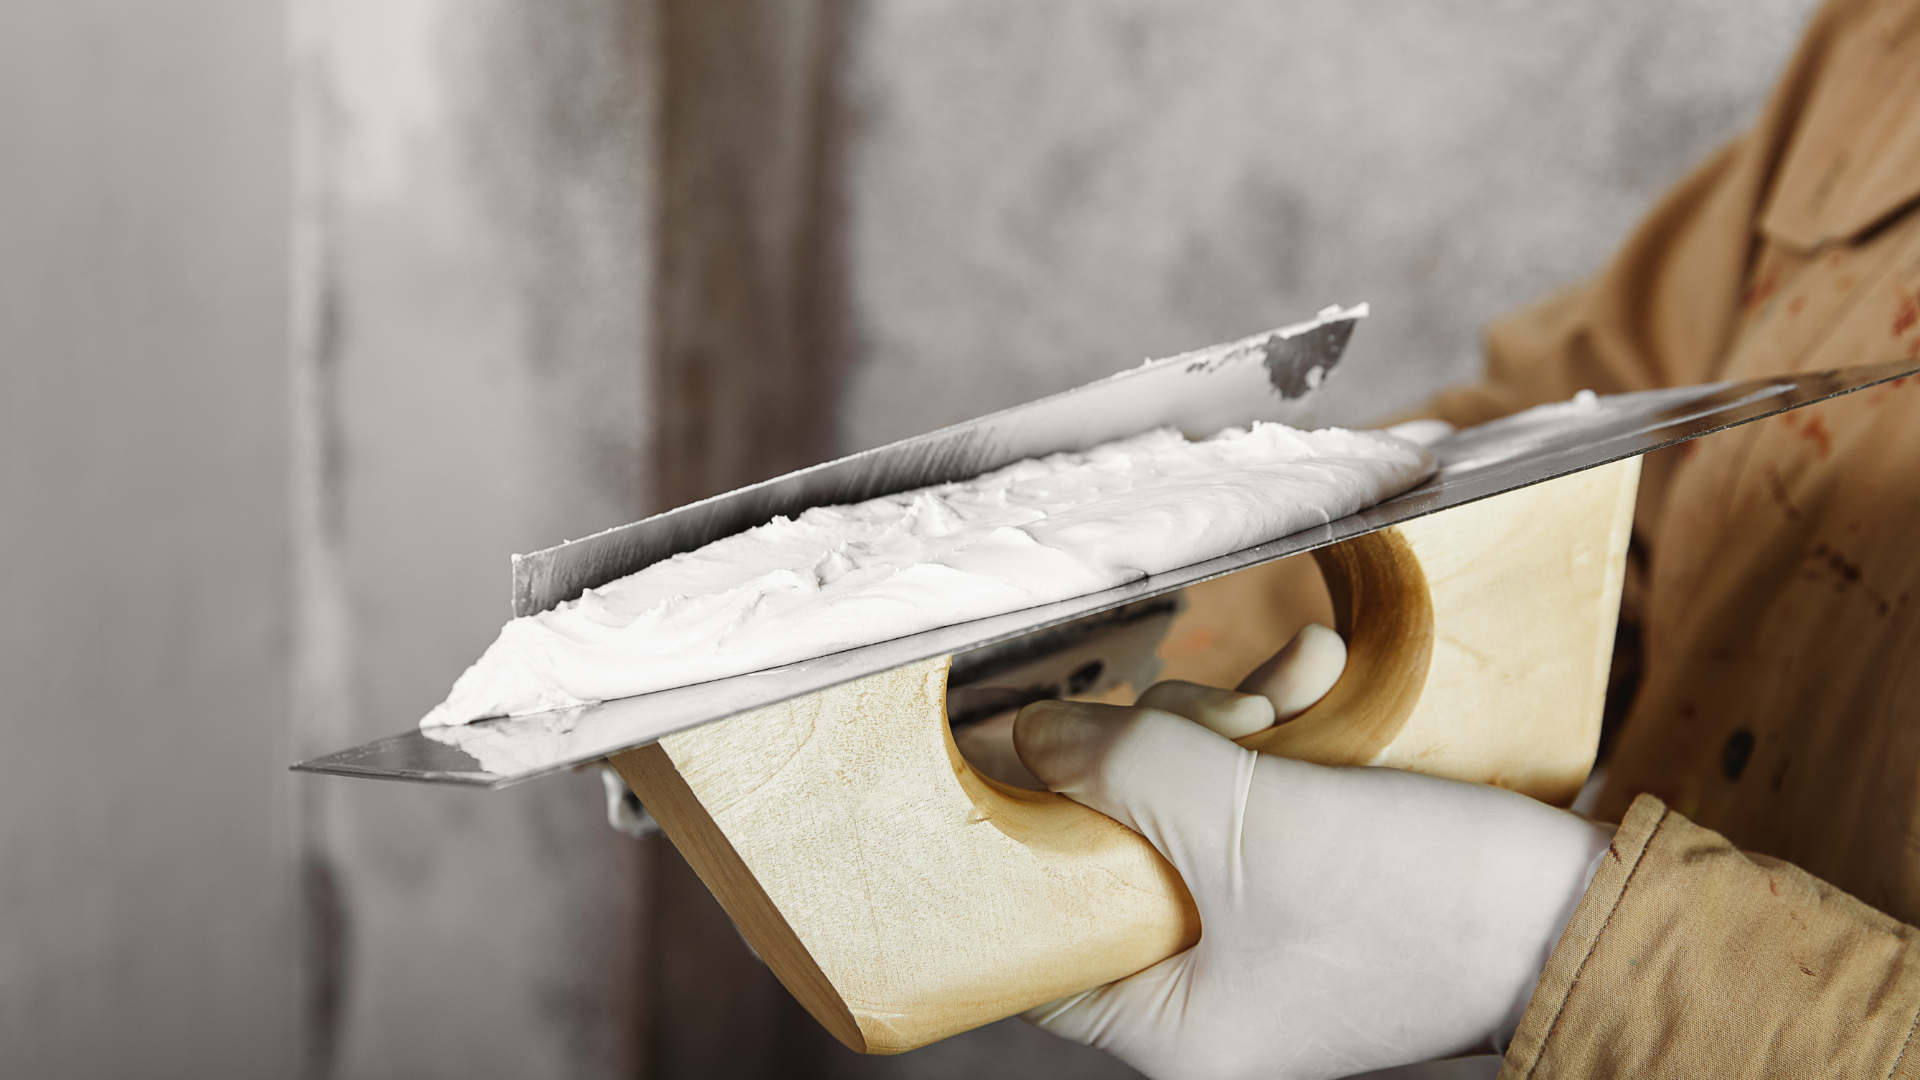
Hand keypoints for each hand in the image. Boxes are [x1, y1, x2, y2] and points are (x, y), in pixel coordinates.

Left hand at [1013, 635, 1610, 1079]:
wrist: (1582, 908)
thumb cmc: (1426, 904)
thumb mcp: (1250, 822)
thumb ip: (1127, 770)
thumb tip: (1031, 738)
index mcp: (1174, 1028)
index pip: (1045, 938)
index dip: (1031, 836)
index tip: (1034, 752)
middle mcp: (1208, 994)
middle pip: (1117, 845)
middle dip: (1165, 749)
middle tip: (1223, 716)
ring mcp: (1259, 938)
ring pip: (1189, 802)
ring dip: (1233, 723)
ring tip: (1297, 684)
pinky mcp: (1309, 885)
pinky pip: (1258, 797)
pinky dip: (1283, 735)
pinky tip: (1319, 674)